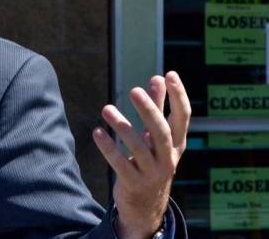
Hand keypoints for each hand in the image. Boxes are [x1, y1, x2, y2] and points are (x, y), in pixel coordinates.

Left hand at [92, 71, 189, 238]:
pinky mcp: (134, 184)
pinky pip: (120, 164)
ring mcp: (152, 173)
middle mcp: (168, 158)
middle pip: (161, 132)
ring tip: (106, 109)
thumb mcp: (157, 137)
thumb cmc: (152, 162)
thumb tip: (159, 77)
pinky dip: (109, 148)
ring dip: (122, 127)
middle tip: (134, 90)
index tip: (169, 74)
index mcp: (177, 144)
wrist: (147, 206)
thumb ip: (157, 108)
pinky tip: (97, 132)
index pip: (183, 117)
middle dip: (149, 110)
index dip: (178, 96)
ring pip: (139, 148)